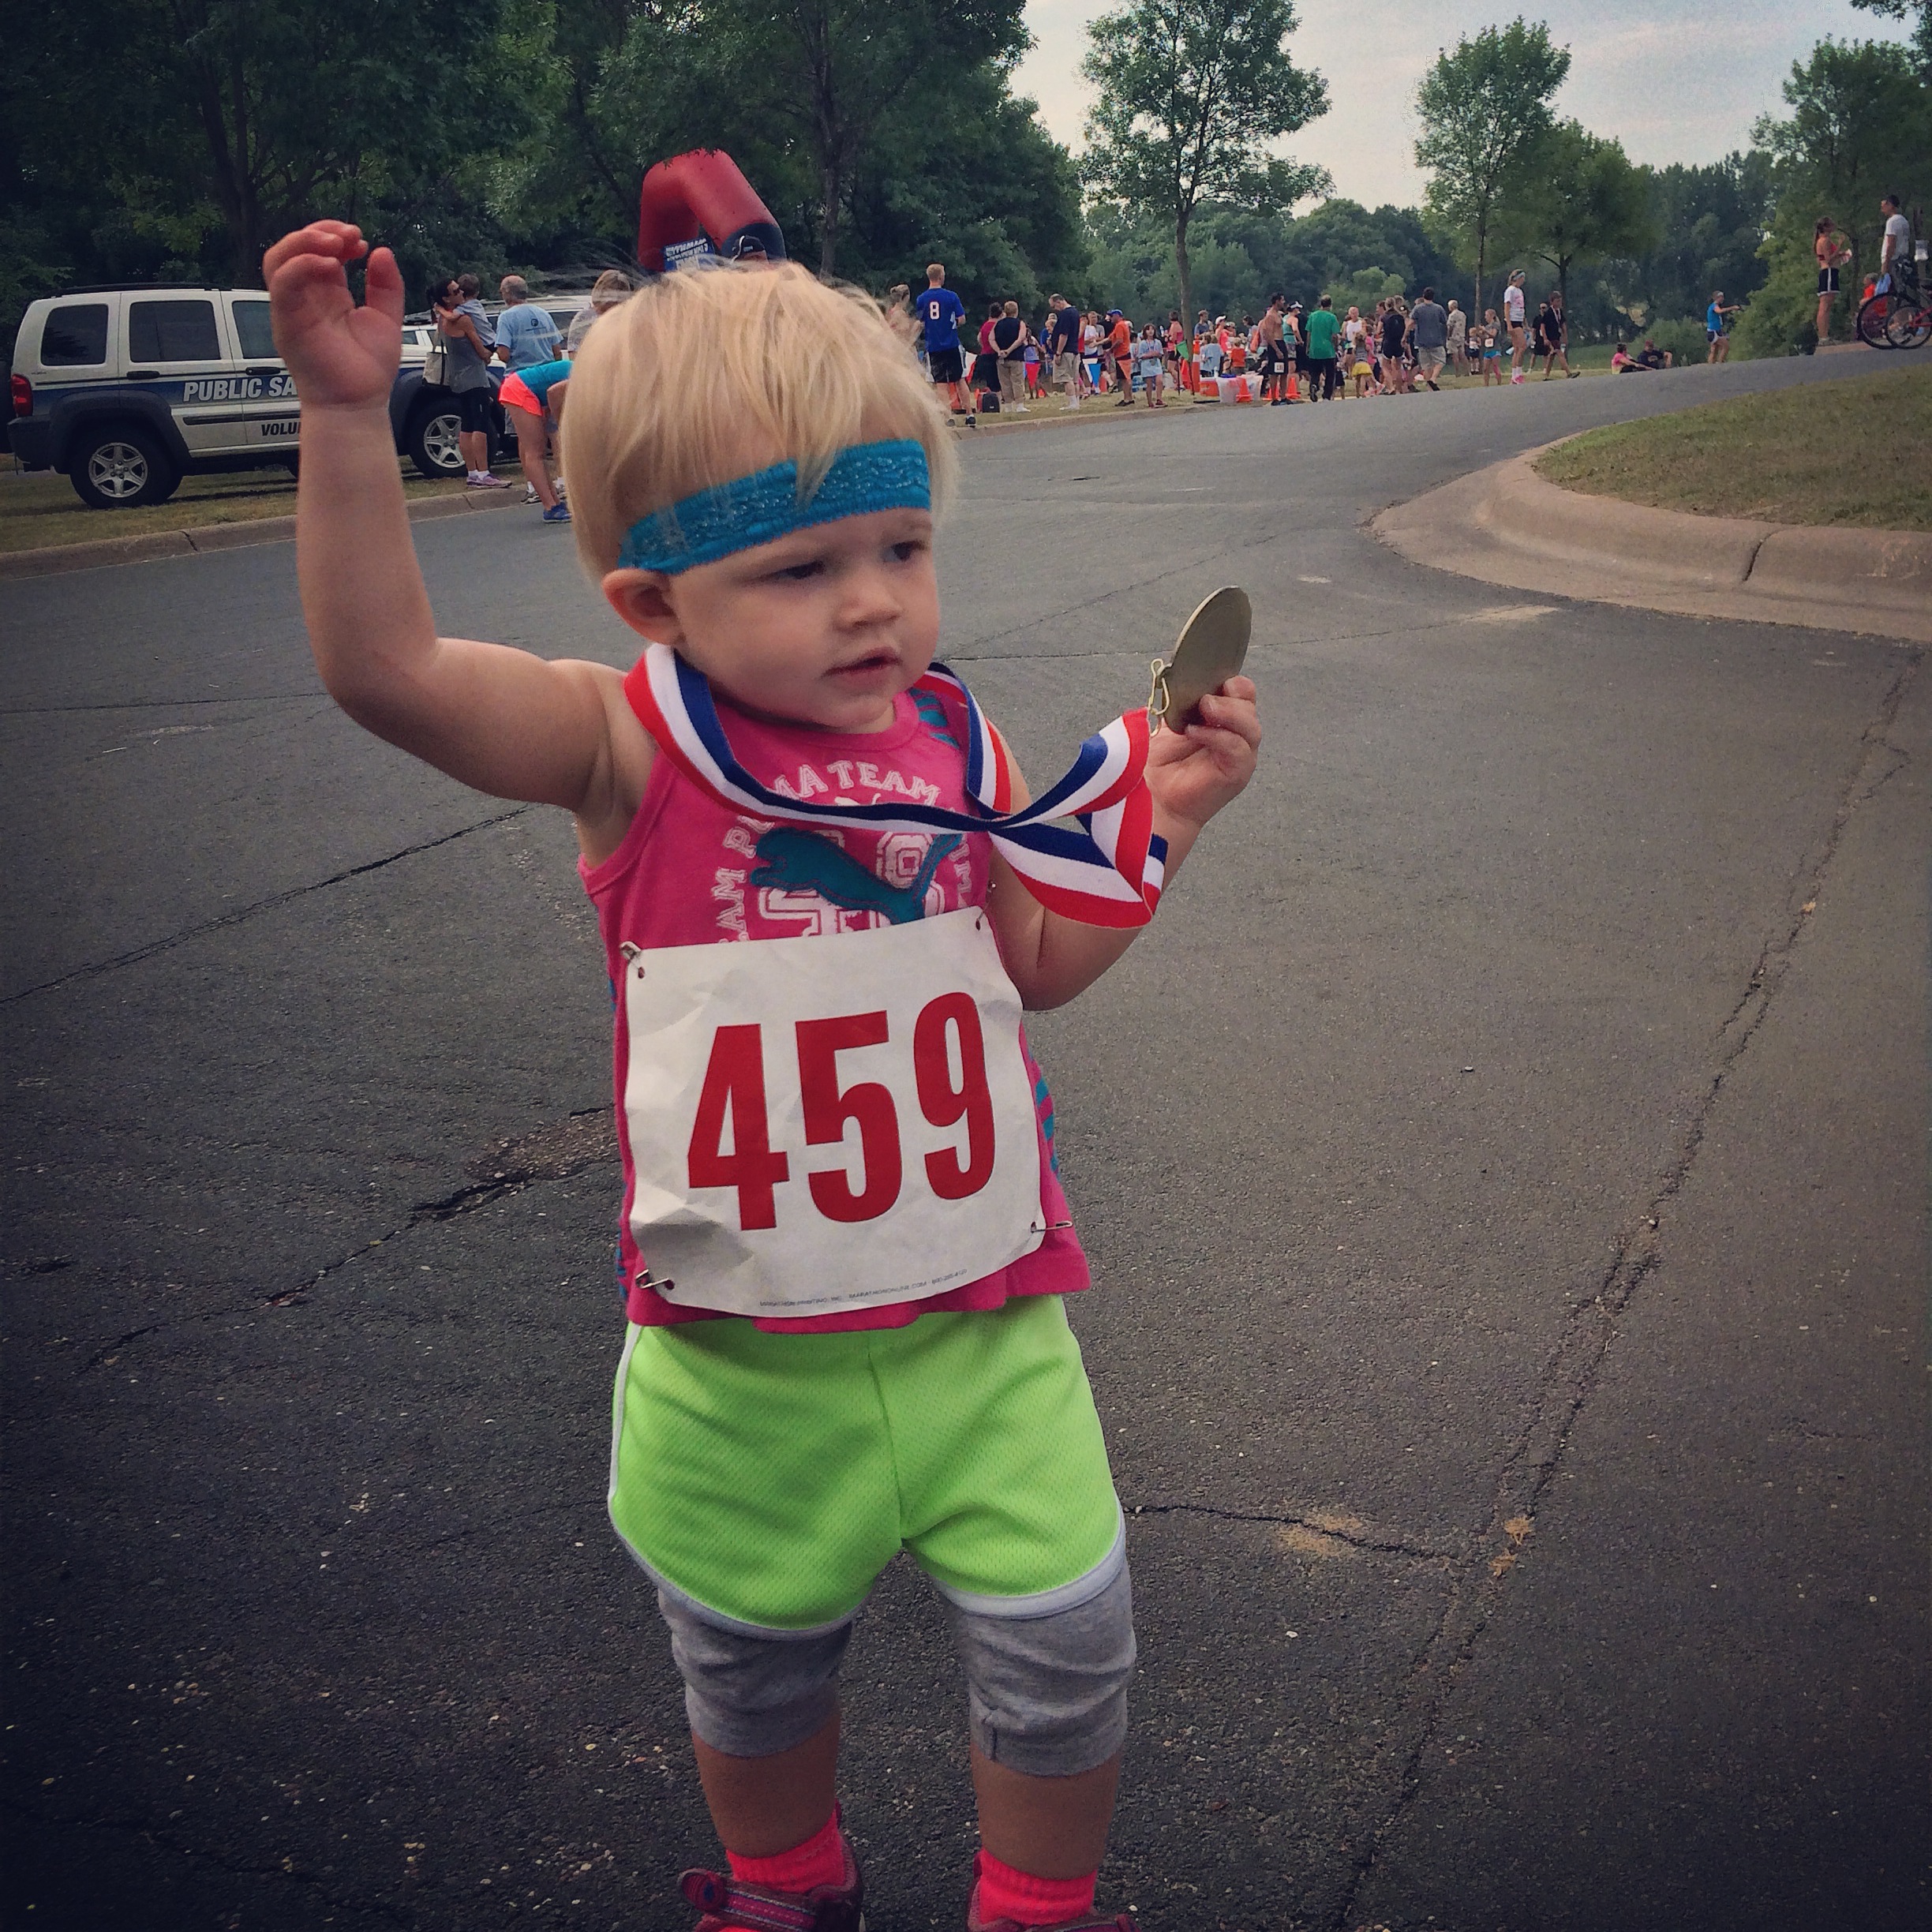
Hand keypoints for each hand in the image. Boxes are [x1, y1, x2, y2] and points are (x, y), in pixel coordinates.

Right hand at [263, 221, 402, 410]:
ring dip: (305, 242)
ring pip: (278, 258)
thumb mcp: (385, 318)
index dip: (336, 237)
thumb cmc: (367, 370)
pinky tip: (330, 266)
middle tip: (350, 235)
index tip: (361, 241)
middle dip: (321, 232)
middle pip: (294, 247)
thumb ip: (385, 286)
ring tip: (336, 244)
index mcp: (326, 293)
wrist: (357, 405)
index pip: (318, 250)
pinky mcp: (286, 320)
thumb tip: (382, 252)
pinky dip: (303, 266)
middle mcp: (305, 296)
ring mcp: (292, 307)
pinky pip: (283, 282)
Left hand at [1146, 675, 1259, 834]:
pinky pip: (1238, 749)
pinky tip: (1195, 732)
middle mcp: (1238, 736)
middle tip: (1204, 700)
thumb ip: (1184, 701)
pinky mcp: (1237, 773)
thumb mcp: (1172, 721)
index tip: (1213, 679)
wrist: (1154, 797)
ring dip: (1228, 714)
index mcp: (1225, 720)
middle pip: (1250, 707)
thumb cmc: (1162, 763)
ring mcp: (1241, 755)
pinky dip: (1218, 736)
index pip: (1244, 693)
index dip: (1234, 684)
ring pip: (1251, 727)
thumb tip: (1185, 679)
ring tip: (1203, 711)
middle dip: (1229, 698)